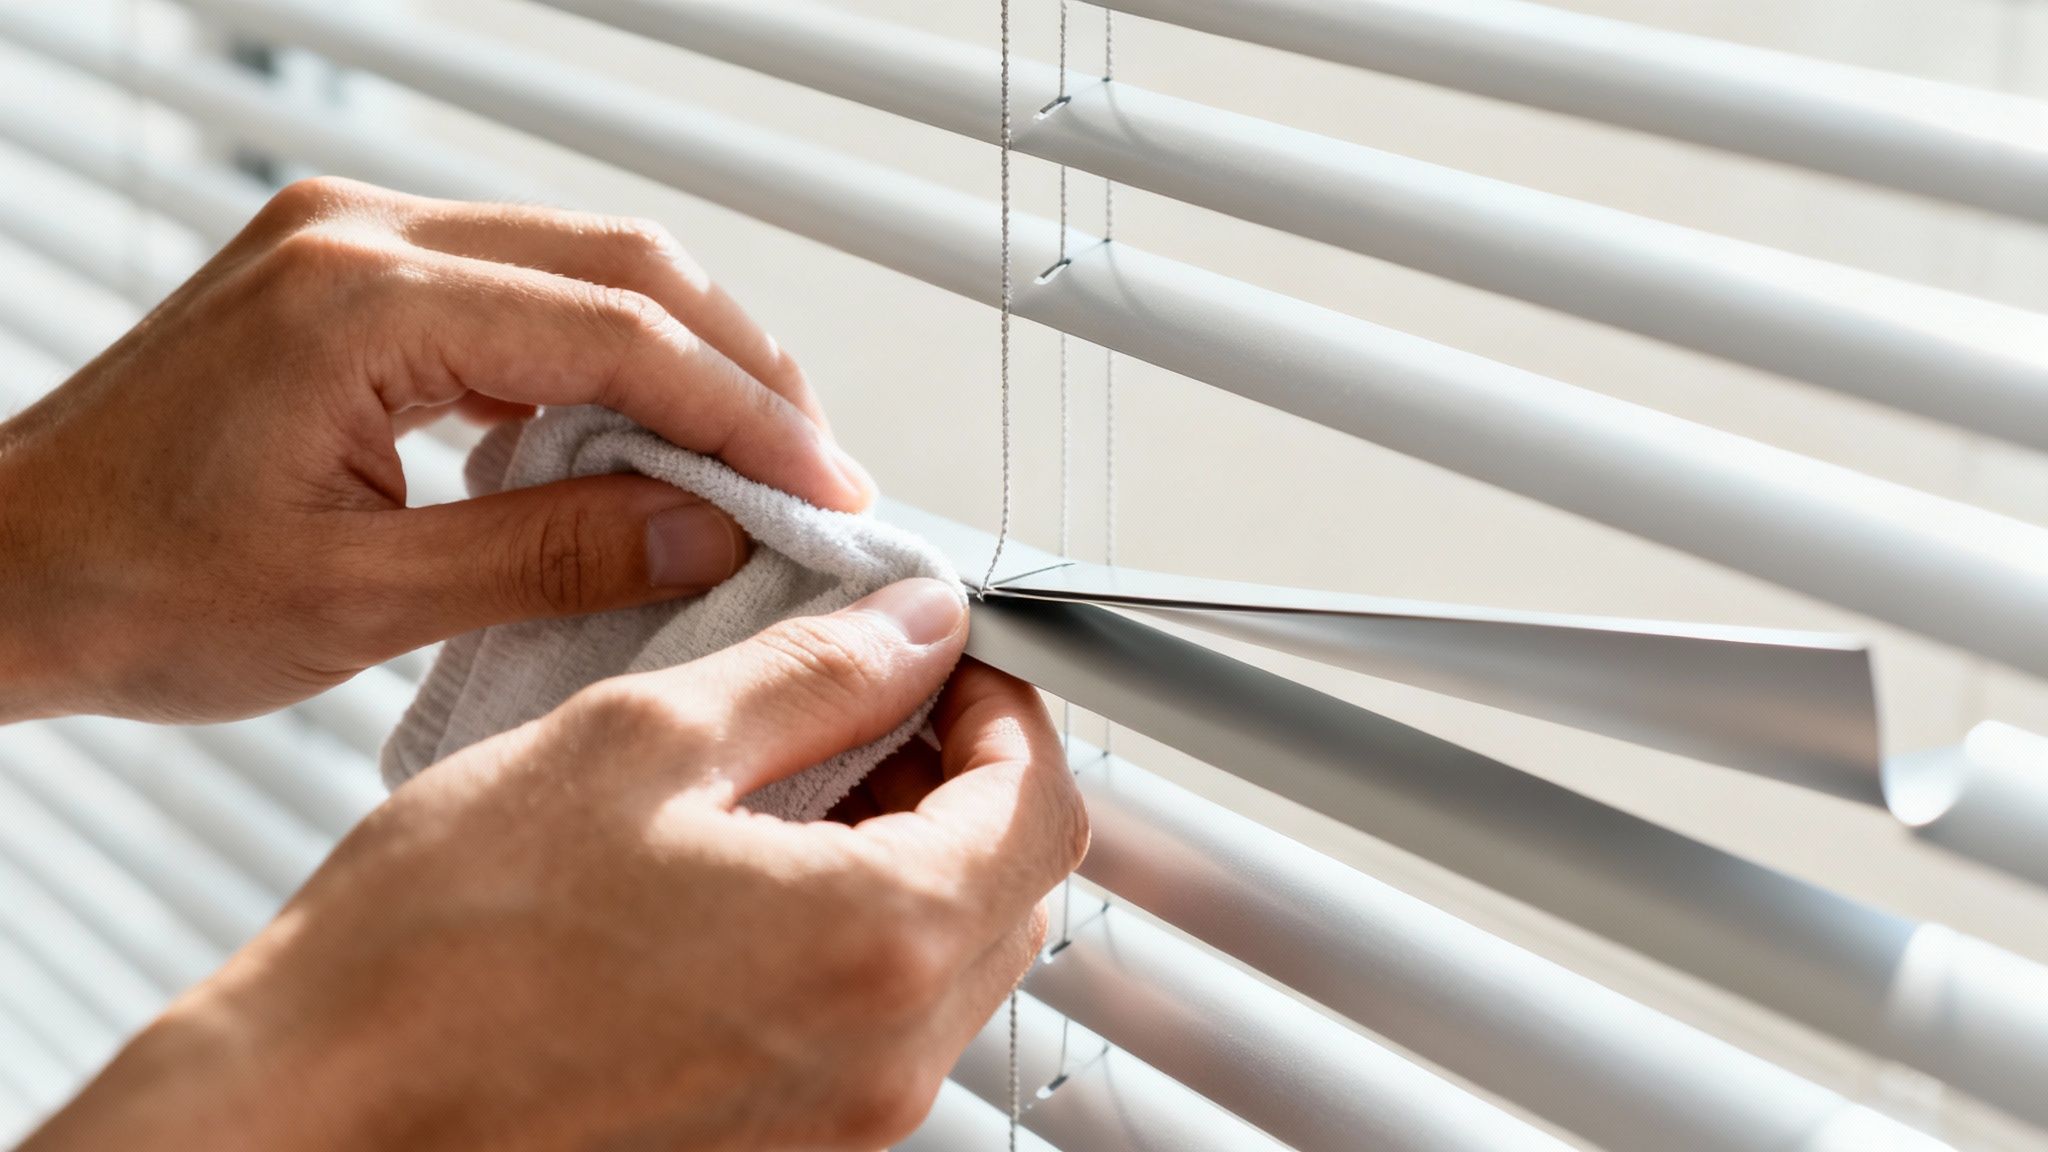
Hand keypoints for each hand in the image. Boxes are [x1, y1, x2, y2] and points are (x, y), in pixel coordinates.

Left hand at [0, 176, 872, 722]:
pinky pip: (518, 287)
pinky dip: (599, 357)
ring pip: (582, 261)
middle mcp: (358, 235)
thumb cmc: (132, 589)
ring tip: (746, 457)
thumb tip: (706, 532)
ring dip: (678, 355)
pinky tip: (633, 437)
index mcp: (359, 302)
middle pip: (621, 261)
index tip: (823, 485)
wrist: (0, 567)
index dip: (742, 413)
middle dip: (736, 366)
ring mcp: (351, 238)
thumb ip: (551, 555)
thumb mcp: (360, 600)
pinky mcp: (350, 271)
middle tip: (811, 467)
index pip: (616, 332)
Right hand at [23, 577, 1086, 1151]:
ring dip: (916, 853)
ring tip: (800, 782)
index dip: (1008, 709)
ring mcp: (842, 1122)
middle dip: (968, 776)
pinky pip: (879, 1023)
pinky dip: (859, 933)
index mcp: (878, 943)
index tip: (947, 660)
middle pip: (1015, 887)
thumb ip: (812, 676)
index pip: (1043, 805)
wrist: (322, 1115)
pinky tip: (756, 874)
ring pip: (953, 957)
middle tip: (873, 705)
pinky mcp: (783, 1150)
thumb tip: (913, 628)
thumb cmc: (441, 947)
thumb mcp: (641, 743)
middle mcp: (886, 1057)